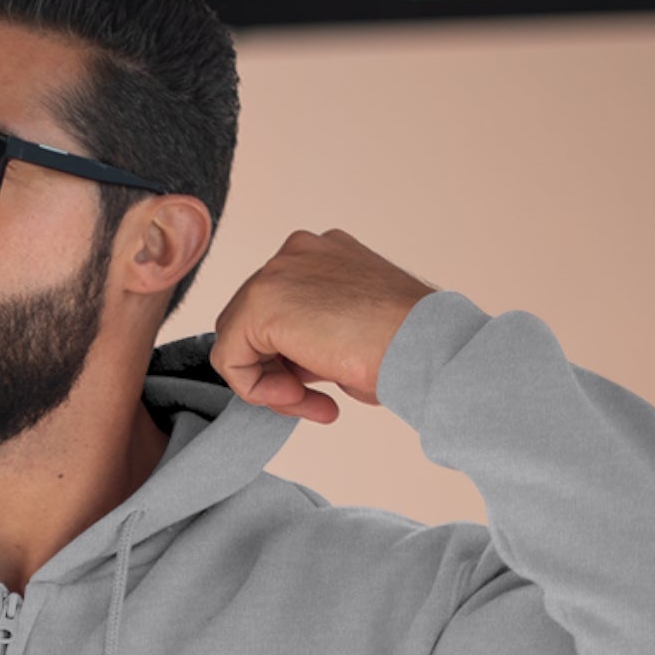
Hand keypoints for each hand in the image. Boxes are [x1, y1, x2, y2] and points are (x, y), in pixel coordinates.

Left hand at [208, 228, 437, 423]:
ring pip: (238, 341)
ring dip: (270, 384)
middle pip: (252, 324)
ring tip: (312, 403)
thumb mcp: (351, 335)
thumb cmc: (405, 349)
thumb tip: (283, 365)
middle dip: (277, 371)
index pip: (279, 312)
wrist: (425, 347)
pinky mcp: (261, 301)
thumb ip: (312, 338)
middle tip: (312, 401)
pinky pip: (229, 358)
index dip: (292, 361)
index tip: (322, 390)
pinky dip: (255, 389)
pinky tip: (298, 397)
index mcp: (324, 255)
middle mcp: (298, 252)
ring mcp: (278, 270)